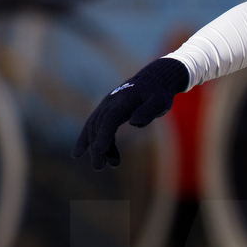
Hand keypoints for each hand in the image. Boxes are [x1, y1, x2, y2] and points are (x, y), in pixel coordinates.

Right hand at [72, 57, 188, 169]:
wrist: (154, 80)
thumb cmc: (159, 93)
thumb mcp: (160, 102)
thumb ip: (148, 111)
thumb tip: (134, 123)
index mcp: (123, 101)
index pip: (109, 119)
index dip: (104, 135)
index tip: (100, 151)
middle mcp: (110, 102)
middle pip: (99, 126)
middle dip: (97, 147)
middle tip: (99, 167)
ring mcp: (106, 106)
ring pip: (94, 127)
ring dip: (95, 146)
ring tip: (102, 166)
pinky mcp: (106, 111)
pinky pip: (95, 125)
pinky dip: (89, 139)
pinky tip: (87, 154)